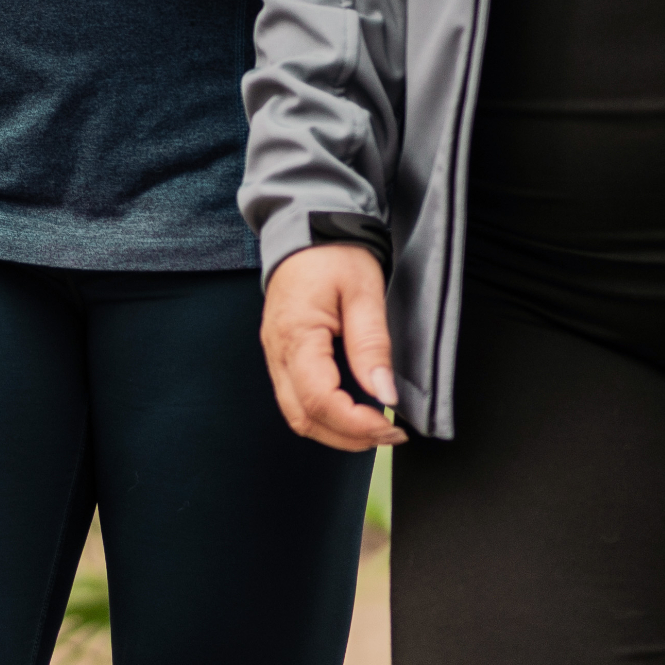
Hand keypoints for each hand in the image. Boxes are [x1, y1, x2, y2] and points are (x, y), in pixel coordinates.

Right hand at [263, 242, 408, 449]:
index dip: (355, 424)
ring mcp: (275, 355)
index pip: (319, 400)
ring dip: (335, 431)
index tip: (390, 426)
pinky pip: (295, 398)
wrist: (306, 227)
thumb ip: (371, 344)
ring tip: (375, 428)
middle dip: (347, 437)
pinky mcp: (280, 354)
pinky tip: (353, 411)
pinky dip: (324, 416)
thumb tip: (385, 395)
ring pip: (297, 414)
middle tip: (389, 435)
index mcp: (296, 335)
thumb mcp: (363, 291)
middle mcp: (277, 351)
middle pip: (303, 418)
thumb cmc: (334, 253)